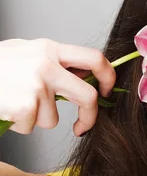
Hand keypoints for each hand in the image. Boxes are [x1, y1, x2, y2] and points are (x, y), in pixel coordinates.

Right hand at [0, 39, 115, 135]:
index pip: (95, 58)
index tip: (107, 91)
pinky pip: (32, 126)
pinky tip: (7, 109)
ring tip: (15, 102)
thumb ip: (55, 61)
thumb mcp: (26, 52)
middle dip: (89, 116)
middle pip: (87, 95)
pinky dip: (20, 124)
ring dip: (35, 118)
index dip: (108, 77)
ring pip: (52, 118)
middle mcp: (46, 64)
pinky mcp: (24, 104)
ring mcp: (36, 84)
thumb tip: (85, 75)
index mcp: (50, 49)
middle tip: (82, 126)